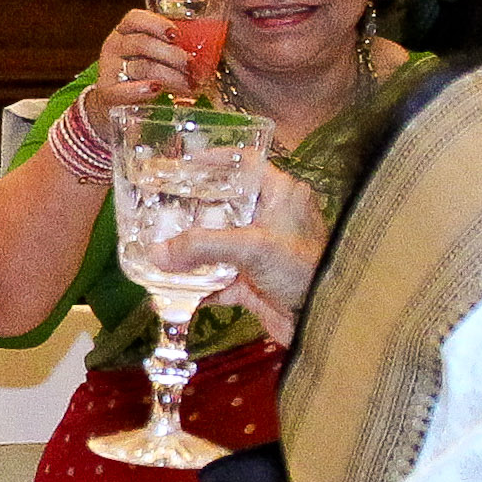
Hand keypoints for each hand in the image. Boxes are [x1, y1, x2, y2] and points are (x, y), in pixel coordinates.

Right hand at [80, 5, 202, 137]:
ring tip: (189, 85)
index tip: (176, 35)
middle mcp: (114, 46)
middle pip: (143, 43)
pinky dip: (141, 89)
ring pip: (142, 67)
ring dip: (170, 76)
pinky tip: (156, 89)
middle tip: (193, 66)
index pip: (135, 19)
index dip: (156, 24)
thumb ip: (174, 48)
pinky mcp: (108, 93)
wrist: (115, 106)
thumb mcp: (155, 56)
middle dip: (173, 55)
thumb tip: (211, 46)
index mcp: (126, 31)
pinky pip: (122, 90)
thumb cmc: (143, 75)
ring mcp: (109, 70)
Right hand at [166, 170, 330, 347]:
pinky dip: (197, 285)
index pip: (246, 163)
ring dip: (191, 251)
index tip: (186, 163)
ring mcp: (262, 253)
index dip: (217, 159)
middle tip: (162, 205)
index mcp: (281, 195)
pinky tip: (172, 289)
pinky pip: (218, 279)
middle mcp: (272, 219)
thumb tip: (158, 253)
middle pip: (225, 204)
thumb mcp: (253, 248)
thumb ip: (203, 246)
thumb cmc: (303, 270)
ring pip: (218, 244)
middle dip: (193, 210)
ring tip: (160, 247)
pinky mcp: (254, 282)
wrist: (323, 322)